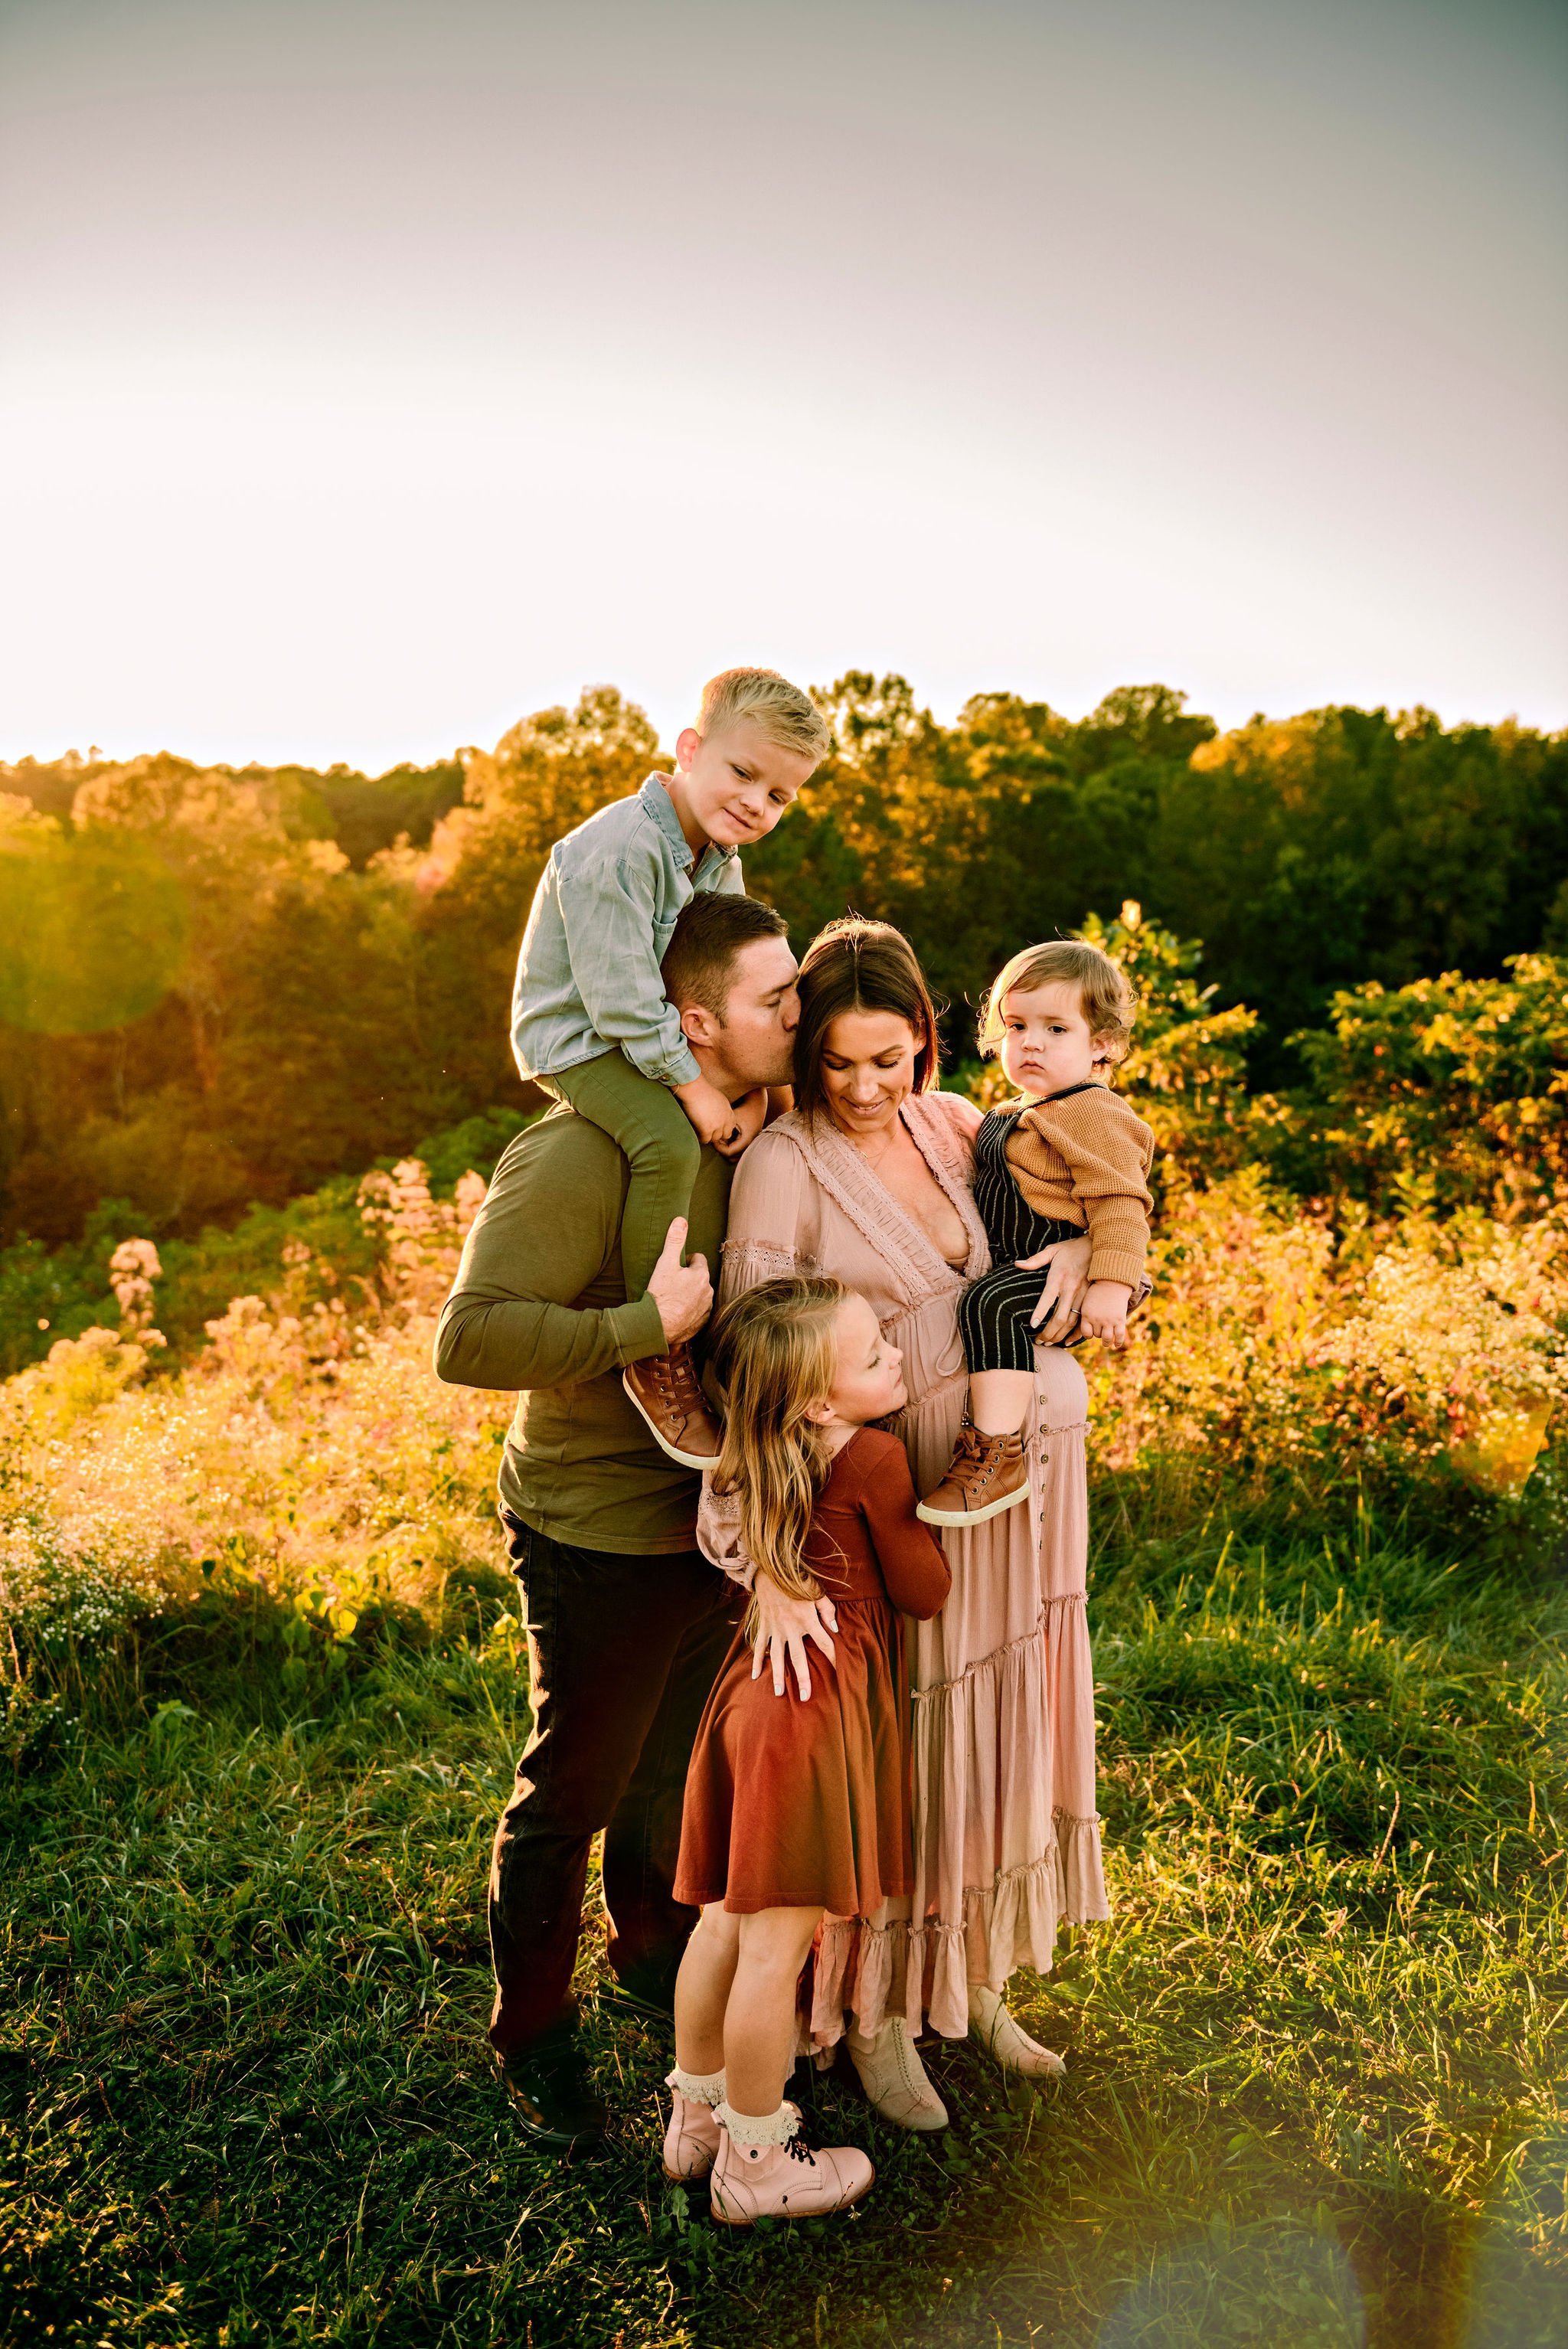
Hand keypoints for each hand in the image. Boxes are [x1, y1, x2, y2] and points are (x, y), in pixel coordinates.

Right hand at [644, 1217, 711, 1345]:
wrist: (658, 1326)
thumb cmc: (661, 1294)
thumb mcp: (665, 1264)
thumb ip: (674, 1241)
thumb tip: (681, 1220)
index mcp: (701, 1275)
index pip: (699, 1259)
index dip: (686, 1260)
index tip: (675, 1266)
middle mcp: (708, 1291)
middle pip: (700, 1277)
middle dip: (689, 1277)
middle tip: (672, 1282)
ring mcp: (706, 1307)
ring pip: (700, 1294)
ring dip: (690, 1293)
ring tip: (673, 1297)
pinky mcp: (702, 1322)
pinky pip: (699, 1311)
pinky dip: (690, 1309)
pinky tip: (677, 1311)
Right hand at [674, 1073, 740, 1148]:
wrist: (695, 1089)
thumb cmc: (703, 1090)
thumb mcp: (719, 1099)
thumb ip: (722, 1109)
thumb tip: (717, 1116)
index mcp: (729, 1112)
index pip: (731, 1126)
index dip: (723, 1128)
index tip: (715, 1127)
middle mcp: (725, 1119)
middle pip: (724, 1135)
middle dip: (717, 1135)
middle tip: (708, 1132)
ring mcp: (717, 1125)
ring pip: (715, 1139)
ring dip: (708, 1137)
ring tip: (700, 1132)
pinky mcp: (707, 1129)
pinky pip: (705, 1140)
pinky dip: (700, 1138)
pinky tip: (696, 1132)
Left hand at [713, 1086, 767, 1160]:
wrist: (756, 1105)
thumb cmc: (744, 1110)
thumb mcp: (732, 1117)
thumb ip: (723, 1128)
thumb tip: (712, 1137)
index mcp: (746, 1140)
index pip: (728, 1152)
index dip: (718, 1147)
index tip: (713, 1139)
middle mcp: (750, 1145)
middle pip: (731, 1157)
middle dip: (722, 1149)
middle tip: (717, 1139)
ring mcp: (750, 1145)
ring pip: (734, 1155)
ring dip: (726, 1148)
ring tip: (722, 1138)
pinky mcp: (749, 1143)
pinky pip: (738, 1151)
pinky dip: (730, 1146)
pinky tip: (727, 1136)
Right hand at [750, 1571, 838, 1699]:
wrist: (770, 1571)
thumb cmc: (797, 1581)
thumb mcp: (817, 1592)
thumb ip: (827, 1610)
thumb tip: (837, 1630)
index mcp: (807, 1620)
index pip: (825, 1643)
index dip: (834, 1657)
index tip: (840, 1672)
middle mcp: (791, 1628)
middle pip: (799, 1658)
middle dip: (803, 1678)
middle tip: (804, 1697)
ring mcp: (775, 1629)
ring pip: (777, 1657)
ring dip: (777, 1675)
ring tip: (778, 1693)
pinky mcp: (764, 1626)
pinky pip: (759, 1647)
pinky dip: (756, 1661)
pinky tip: (754, 1675)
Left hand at [1015, 1233, 1092, 1339]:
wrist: (1099, 1248)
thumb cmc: (1071, 1249)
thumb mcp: (1052, 1250)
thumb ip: (1035, 1260)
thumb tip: (1017, 1264)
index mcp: (1058, 1277)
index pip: (1047, 1298)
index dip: (1040, 1313)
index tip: (1032, 1325)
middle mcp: (1071, 1288)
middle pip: (1060, 1317)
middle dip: (1049, 1332)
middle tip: (1038, 1341)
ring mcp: (1083, 1295)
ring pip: (1072, 1322)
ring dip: (1060, 1335)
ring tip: (1049, 1343)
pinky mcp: (1091, 1300)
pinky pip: (1084, 1321)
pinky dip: (1077, 1334)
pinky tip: (1067, 1341)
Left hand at [1078, 1278, 1132, 1346]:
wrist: (1112, 1282)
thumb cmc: (1097, 1292)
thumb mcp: (1086, 1303)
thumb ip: (1084, 1315)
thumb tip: (1074, 1329)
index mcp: (1087, 1315)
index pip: (1086, 1334)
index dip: (1089, 1334)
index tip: (1091, 1331)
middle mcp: (1097, 1320)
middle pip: (1097, 1335)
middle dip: (1099, 1333)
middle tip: (1101, 1330)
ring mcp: (1109, 1321)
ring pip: (1107, 1339)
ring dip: (1107, 1342)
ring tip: (1107, 1342)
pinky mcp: (1120, 1320)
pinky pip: (1119, 1336)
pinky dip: (1118, 1342)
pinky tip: (1116, 1344)